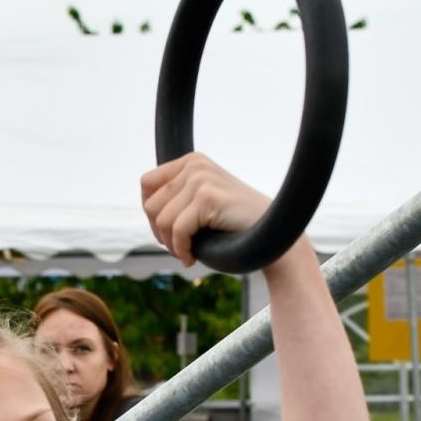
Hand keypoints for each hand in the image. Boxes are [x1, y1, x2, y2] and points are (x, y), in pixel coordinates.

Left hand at [140, 152, 271, 266]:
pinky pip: (177, 231)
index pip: (147, 184)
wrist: (274, 236)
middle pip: (151, 205)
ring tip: (188, 253)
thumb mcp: (202, 203)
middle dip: (161, 233)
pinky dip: (182, 250)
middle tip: (180, 247)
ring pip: (161, 220)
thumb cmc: (235, 226)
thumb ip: (177, 198)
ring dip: (171, 245)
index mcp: (192, 161)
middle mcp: (195, 165)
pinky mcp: (207, 198)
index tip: (168, 233)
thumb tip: (146, 206)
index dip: (152, 214)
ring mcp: (201, 179)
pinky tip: (192, 259)